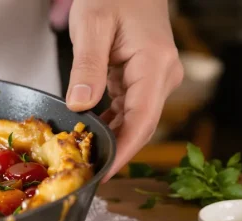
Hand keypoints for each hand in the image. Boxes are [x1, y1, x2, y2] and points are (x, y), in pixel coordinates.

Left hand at [65, 0, 183, 180]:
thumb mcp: (91, 26)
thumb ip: (87, 67)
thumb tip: (80, 106)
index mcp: (154, 65)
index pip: (142, 121)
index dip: (123, 152)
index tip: (104, 173)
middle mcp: (161, 75)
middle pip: (141, 126)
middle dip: (116, 152)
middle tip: (86, 172)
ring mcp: (154, 78)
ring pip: (134, 121)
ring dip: (111, 139)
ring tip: (84, 157)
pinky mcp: (143, 78)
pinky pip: (128, 110)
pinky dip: (111, 124)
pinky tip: (91, 134)